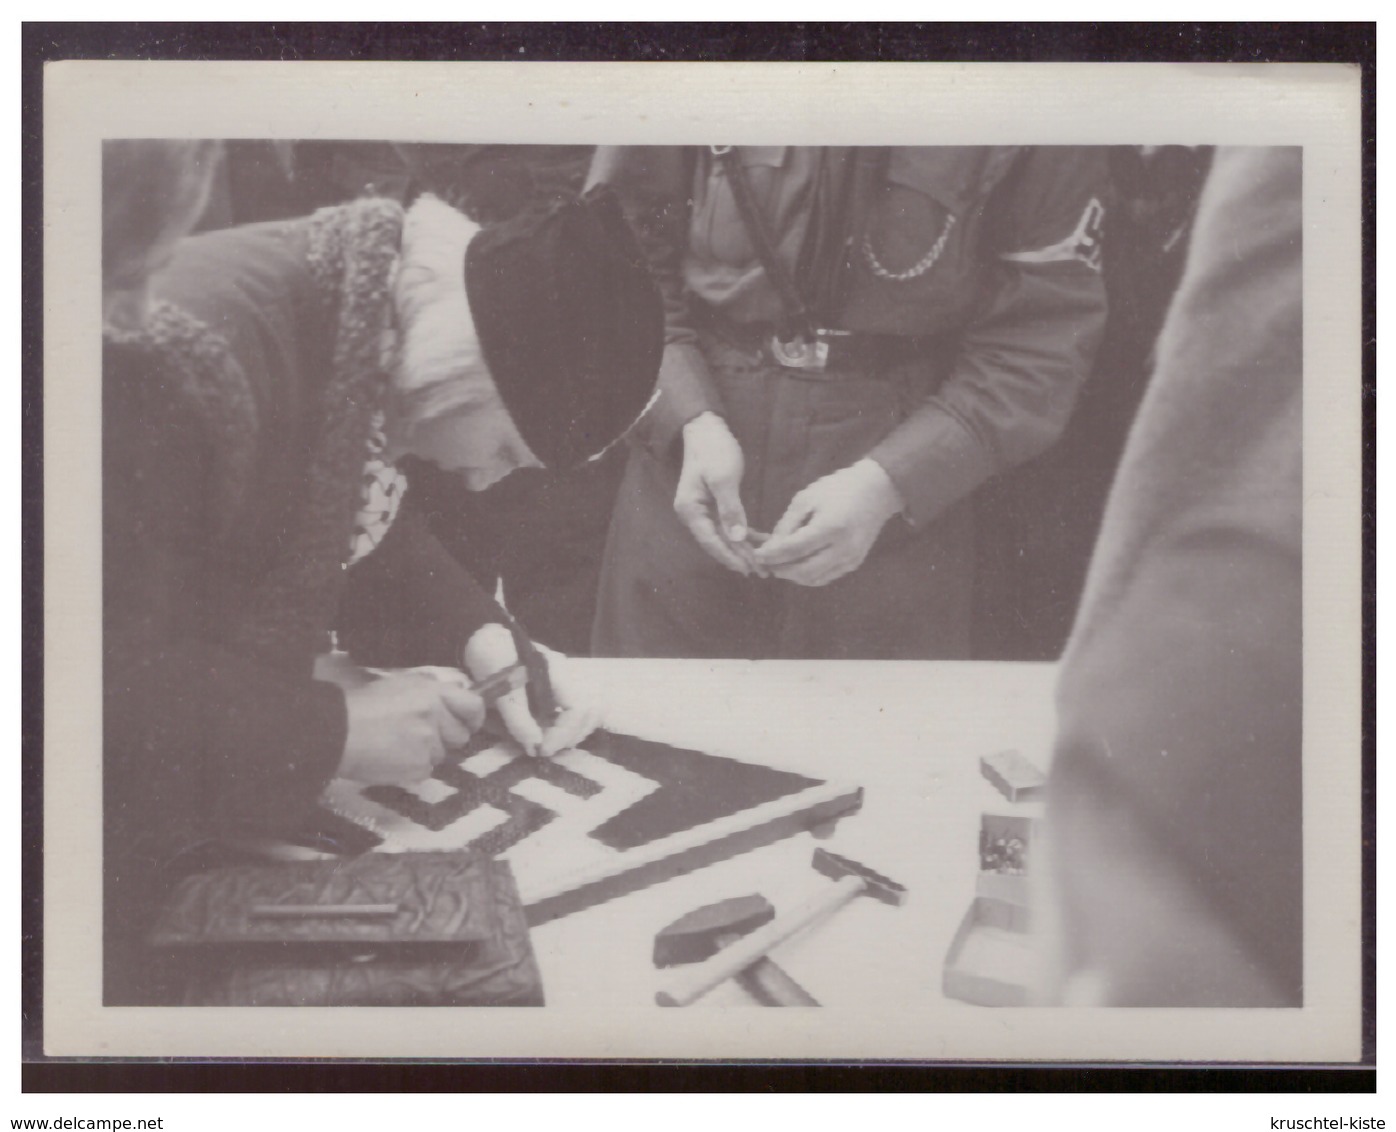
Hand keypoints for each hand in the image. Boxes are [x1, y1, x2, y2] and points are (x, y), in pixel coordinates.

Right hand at [338, 670, 484, 784]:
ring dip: (425, 753)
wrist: (336, 732)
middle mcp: (436, 715)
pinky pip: (426, 770)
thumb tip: (457, 695)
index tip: (468, 723)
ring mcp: (429, 742)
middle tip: (418, 736)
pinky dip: (412, 768)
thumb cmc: (361, 706)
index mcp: (433, 691)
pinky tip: (391, 758)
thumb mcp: (400, 685)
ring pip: (441, 755)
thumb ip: (431, 691)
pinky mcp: (419, 766)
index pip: (474, 706)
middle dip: (444, 738)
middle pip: (460, 736)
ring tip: (396, 745)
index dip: (474, 717)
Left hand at [464, 624, 600, 757]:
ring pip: (589, 710)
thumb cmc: (491, 657)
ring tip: (548, 743)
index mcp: (556, 670)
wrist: (485, 637)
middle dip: (570, 735)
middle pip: (591, 710)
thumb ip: (518, 719)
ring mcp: (567, 677)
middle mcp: (568, 673)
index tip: (542, 750)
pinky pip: (577, 708)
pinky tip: (550, 734)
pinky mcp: (561, 684)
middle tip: (545, 749)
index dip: (564, 733)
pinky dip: (568, 725)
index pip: (578, 706)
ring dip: (572, 732)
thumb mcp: (500, 690)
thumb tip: (535, 747)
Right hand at [674, 413, 762, 576]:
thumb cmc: (713, 450)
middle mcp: (693, 514)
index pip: (711, 540)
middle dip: (740, 557)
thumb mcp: (723, 478)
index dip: (730, 556)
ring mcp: (703, 510)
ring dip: (743, 548)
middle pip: (717, 542)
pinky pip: (728, 524)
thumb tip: (737, 538)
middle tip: (763, 571)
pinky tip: (760, 541)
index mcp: (690, 509)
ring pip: (724, 536)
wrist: (707, 430)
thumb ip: (730, 509)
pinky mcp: (713, 505)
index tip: (748, 568)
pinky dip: (743, 533)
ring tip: (764, 562)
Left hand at [753, 458, 904, 586]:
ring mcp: (851, 558)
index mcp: (831, 526)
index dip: (772, 555)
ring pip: (814, 578)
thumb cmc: (838, 488)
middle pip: (804, 570)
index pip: (794, 549)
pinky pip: (826, 576)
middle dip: (780, 569)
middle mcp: (843, 547)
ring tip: (778, 565)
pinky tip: (796, 566)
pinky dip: (808, 575)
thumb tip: (770, 547)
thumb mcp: (807, 498)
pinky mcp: (854, 563)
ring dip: (792, 575)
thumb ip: (788, 523)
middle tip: (765, 563)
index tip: (756, 554)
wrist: (876, 491)